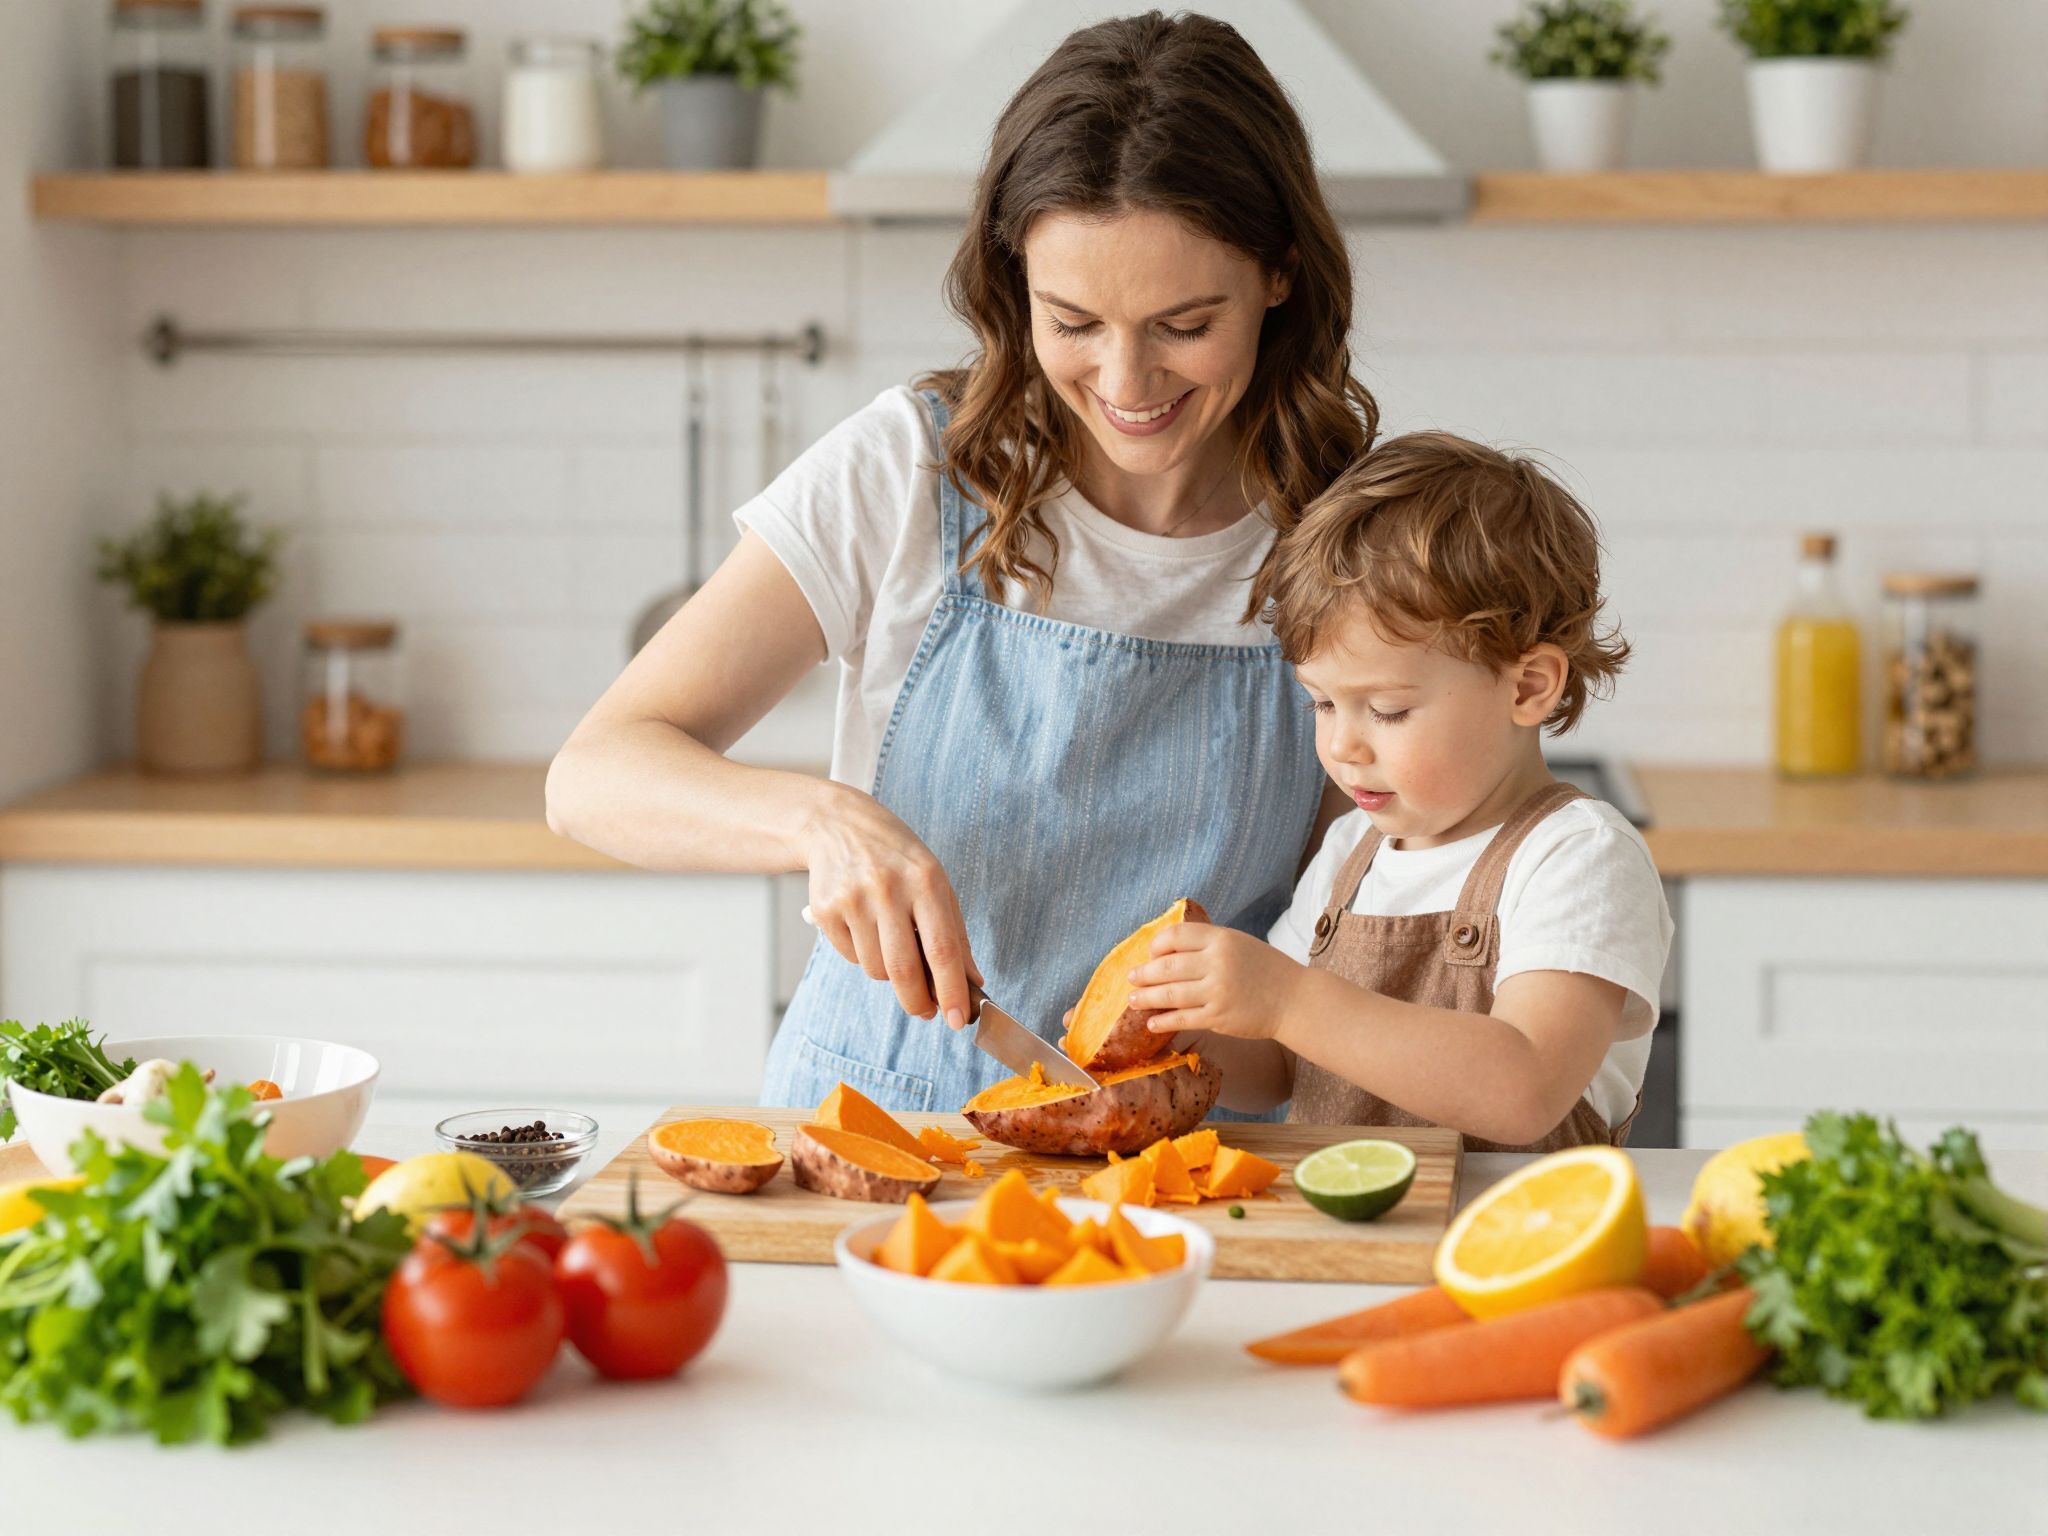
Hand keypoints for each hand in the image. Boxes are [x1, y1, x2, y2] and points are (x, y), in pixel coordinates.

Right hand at [802, 784, 980, 1026]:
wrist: (838, 825)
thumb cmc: (897, 858)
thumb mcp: (936, 882)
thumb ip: (955, 934)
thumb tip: (971, 983)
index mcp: (925, 880)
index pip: (942, 948)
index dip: (951, 990)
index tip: (958, 1020)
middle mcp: (887, 889)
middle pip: (904, 970)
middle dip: (918, 1002)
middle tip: (926, 1011)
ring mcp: (852, 900)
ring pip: (875, 969)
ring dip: (888, 973)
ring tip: (890, 943)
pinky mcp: (824, 910)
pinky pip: (850, 957)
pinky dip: (863, 955)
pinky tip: (864, 926)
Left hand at [1126, 923, 1301, 1041]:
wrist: (1295, 1000)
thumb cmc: (1266, 970)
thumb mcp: (1239, 943)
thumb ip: (1208, 944)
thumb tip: (1169, 951)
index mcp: (1221, 939)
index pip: (1174, 936)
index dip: (1156, 946)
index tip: (1151, 956)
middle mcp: (1217, 962)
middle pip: (1166, 966)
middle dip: (1143, 974)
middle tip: (1131, 979)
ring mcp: (1217, 991)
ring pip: (1170, 994)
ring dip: (1146, 997)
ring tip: (1133, 1000)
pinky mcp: (1219, 1017)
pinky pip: (1182, 1019)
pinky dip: (1163, 1021)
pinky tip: (1152, 1023)